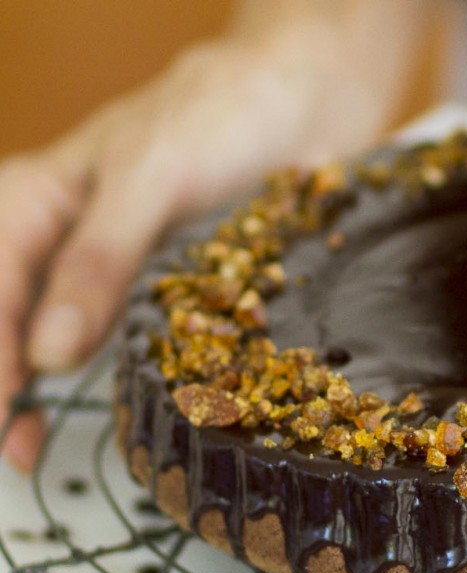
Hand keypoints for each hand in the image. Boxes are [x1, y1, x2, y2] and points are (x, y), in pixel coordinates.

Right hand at [0, 0, 436, 471]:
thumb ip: (98, 260)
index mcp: (40, 203)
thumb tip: (48, 352)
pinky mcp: (176, 285)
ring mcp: (124, 267)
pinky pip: (136, 336)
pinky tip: (131, 406)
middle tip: (13, 449)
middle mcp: (73, 241)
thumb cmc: (219, 115)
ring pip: (67, 334)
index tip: (0, 416)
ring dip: (51, 391)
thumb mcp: (149, 179)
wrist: (307, 101)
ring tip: (41, 444)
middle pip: (14, 317)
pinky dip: (125, 374)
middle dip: (3, 384)